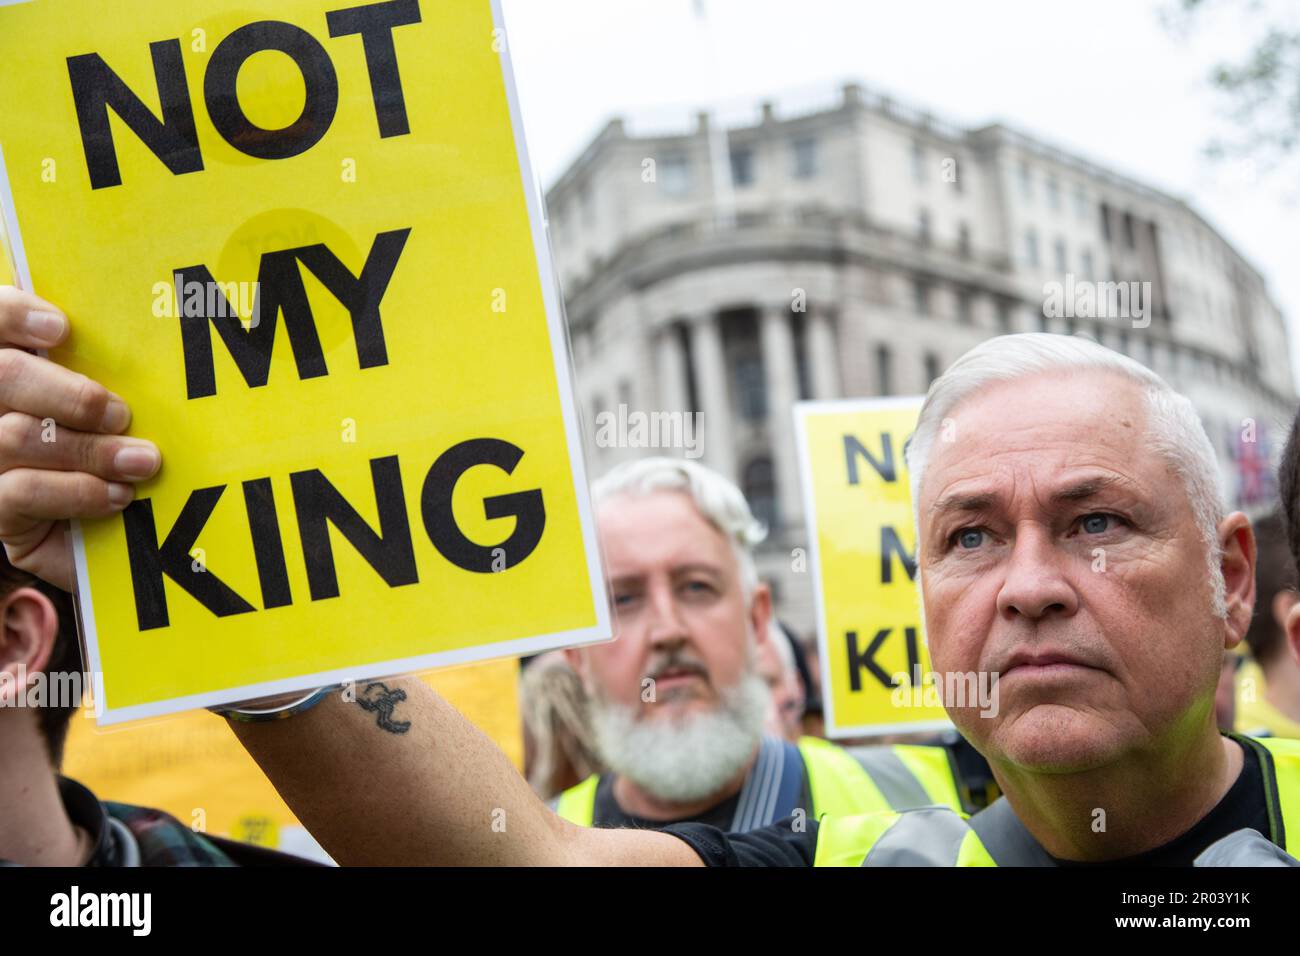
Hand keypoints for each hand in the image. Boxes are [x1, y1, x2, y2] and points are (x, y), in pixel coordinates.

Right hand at [0, 286, 160, 589]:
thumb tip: (139, 342)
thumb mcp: (109, 407)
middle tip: (122, 415)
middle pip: (5, 374)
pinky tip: (116, 495)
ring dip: (91, 450)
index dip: (16, 316)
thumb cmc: (113, 449)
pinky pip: (20, 492)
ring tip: (141, 462)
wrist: (106, 532)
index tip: (62, 328)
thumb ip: (103, 371)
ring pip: (16, 436)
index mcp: (11, 364)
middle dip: (71, 394)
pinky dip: (76, 491)